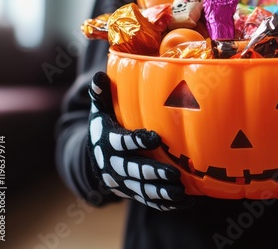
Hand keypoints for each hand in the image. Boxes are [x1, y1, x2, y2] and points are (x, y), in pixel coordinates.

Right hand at [87, 71, 192, 210]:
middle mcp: (115, 165)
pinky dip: (165, 203)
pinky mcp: (133, 192)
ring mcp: (124, 181)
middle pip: (134, 171)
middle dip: (153, 173)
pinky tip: (184, 202)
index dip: (138, 141)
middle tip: (174, 174)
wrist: (93, 161)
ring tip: (181, 192)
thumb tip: (100, 74)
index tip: (155, 138)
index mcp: (109, 143)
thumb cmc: (104, 129)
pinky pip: (148, 200)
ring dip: (162, 193)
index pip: (123, 142)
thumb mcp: (99, 111)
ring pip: (142, 190)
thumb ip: (101, 94)